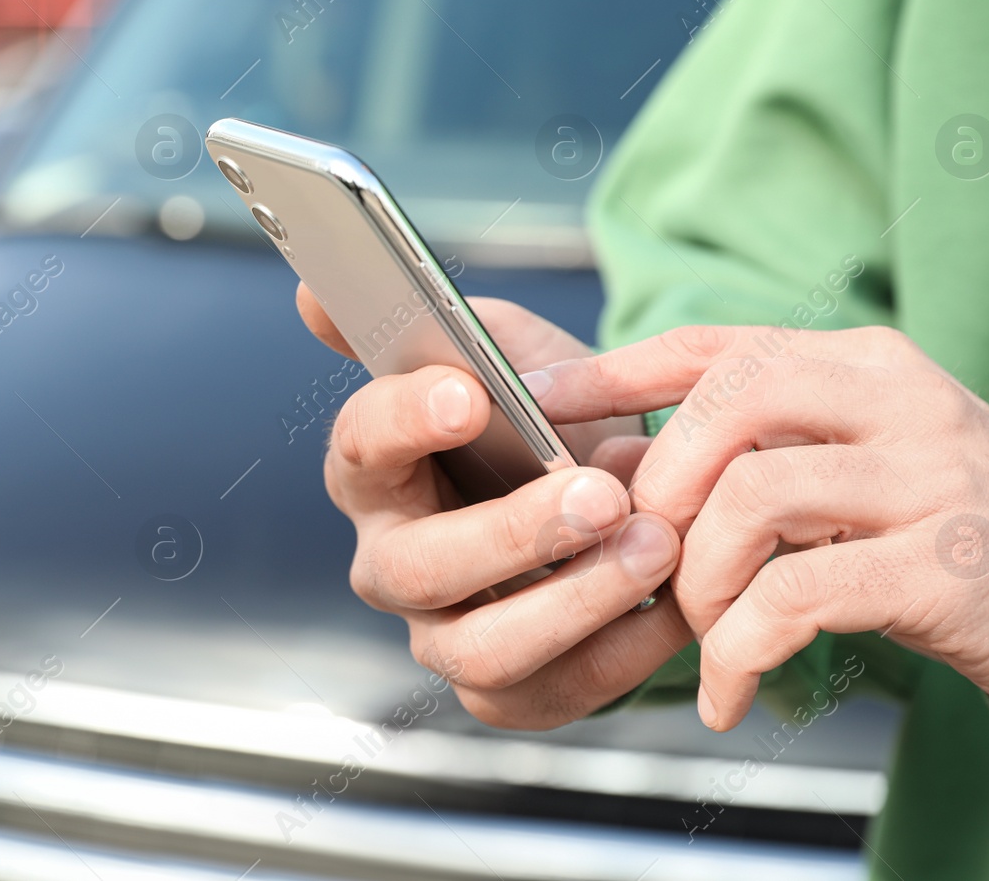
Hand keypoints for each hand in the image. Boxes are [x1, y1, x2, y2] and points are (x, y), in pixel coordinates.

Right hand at [297, 285, 689, 728]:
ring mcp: (442, 635)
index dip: (405, 419)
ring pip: (485, 648)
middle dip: (513, 533)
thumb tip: (312, 296)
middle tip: (598, 494)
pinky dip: (625, 649)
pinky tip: (675, 599)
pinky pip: (557, 690)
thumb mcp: (507, 354)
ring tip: (656, 545)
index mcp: (376, 469)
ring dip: (576, 600)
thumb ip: (440, 323)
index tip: (467, 393)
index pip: (361, 444)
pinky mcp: (507, 692)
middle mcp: (392, 561)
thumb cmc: (546, 422)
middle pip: (420, 566)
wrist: (614, 493)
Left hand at [528, 324, 988, 729]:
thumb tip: (627, 469)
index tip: (544, 406)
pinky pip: (797, 596)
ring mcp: (924, 477)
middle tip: (645, 556)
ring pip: (753, 500)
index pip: (717, 346)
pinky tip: (732, 689)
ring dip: (698, 579)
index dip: (617, 372)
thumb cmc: (943, 525)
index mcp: (863, 363)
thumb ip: (767, 447)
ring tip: (698, 634)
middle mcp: (895, 401)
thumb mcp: (861, 457)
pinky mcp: (941, 565)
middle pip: (727, 406)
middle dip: (659, 487)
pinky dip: (740, 649)